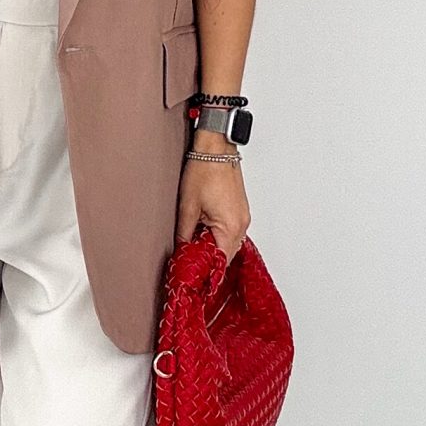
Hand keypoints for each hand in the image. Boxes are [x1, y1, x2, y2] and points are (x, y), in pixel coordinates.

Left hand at [175, 131, 248, 261]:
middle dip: (208, 262)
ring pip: (228, 244)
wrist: (216, 147)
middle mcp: (242, 225)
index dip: (206, 273)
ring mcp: (243, 217)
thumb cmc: (204, 170)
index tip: (193, 279)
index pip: (220, 262)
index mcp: (230, 227)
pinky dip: (218, 237)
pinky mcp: (240, 211)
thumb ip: (184, 233)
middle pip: (225, 256)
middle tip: (189, 266)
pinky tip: (203, 234)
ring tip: (193, 250)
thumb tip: (181, 251)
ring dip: (212, 248)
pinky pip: (231, 232)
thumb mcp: (187, 206)